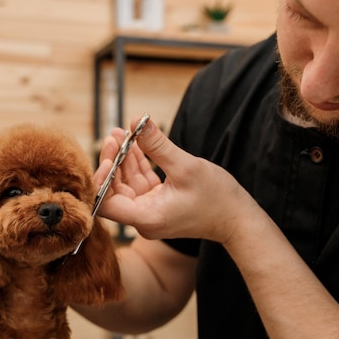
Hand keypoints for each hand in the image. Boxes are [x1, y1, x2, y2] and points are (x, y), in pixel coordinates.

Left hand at [93, 116, 260, 242]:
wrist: (238, 219)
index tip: (107, 156)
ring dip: (122, 160)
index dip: (100, 180)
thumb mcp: (185, 166)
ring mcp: (149, 211)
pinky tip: (132, 143)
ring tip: (119, 133)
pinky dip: (136, 164)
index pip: (105, 204)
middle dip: (111, 162)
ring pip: (126, 184)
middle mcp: (143, 218)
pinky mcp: (157, 204)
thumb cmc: (216, 198)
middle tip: (113, 135)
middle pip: (113, 191)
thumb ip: (158, 145)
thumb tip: (136, 119)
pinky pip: (139, 183)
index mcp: (146, 217)